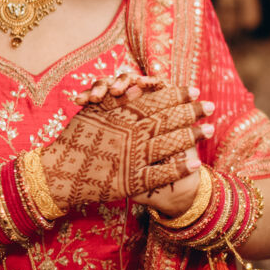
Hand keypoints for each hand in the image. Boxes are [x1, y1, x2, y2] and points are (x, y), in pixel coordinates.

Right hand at [39, 76, 210, 208]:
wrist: (58, 175)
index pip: (158, 100)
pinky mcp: (133, 182)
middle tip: (211, 107)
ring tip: (210, 130)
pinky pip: (163, 173)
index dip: (179, 95)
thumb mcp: (93, 113)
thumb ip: (116, 99)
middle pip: (169, 119)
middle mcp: (131, 134)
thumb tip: (138, 87)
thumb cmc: (75, 139)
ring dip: (193, 136)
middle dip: (192, 112)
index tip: (195, 92)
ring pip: (170, 143)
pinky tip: (197, 162)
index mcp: (123, 114)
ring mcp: (134, 158)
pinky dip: (181, 167)